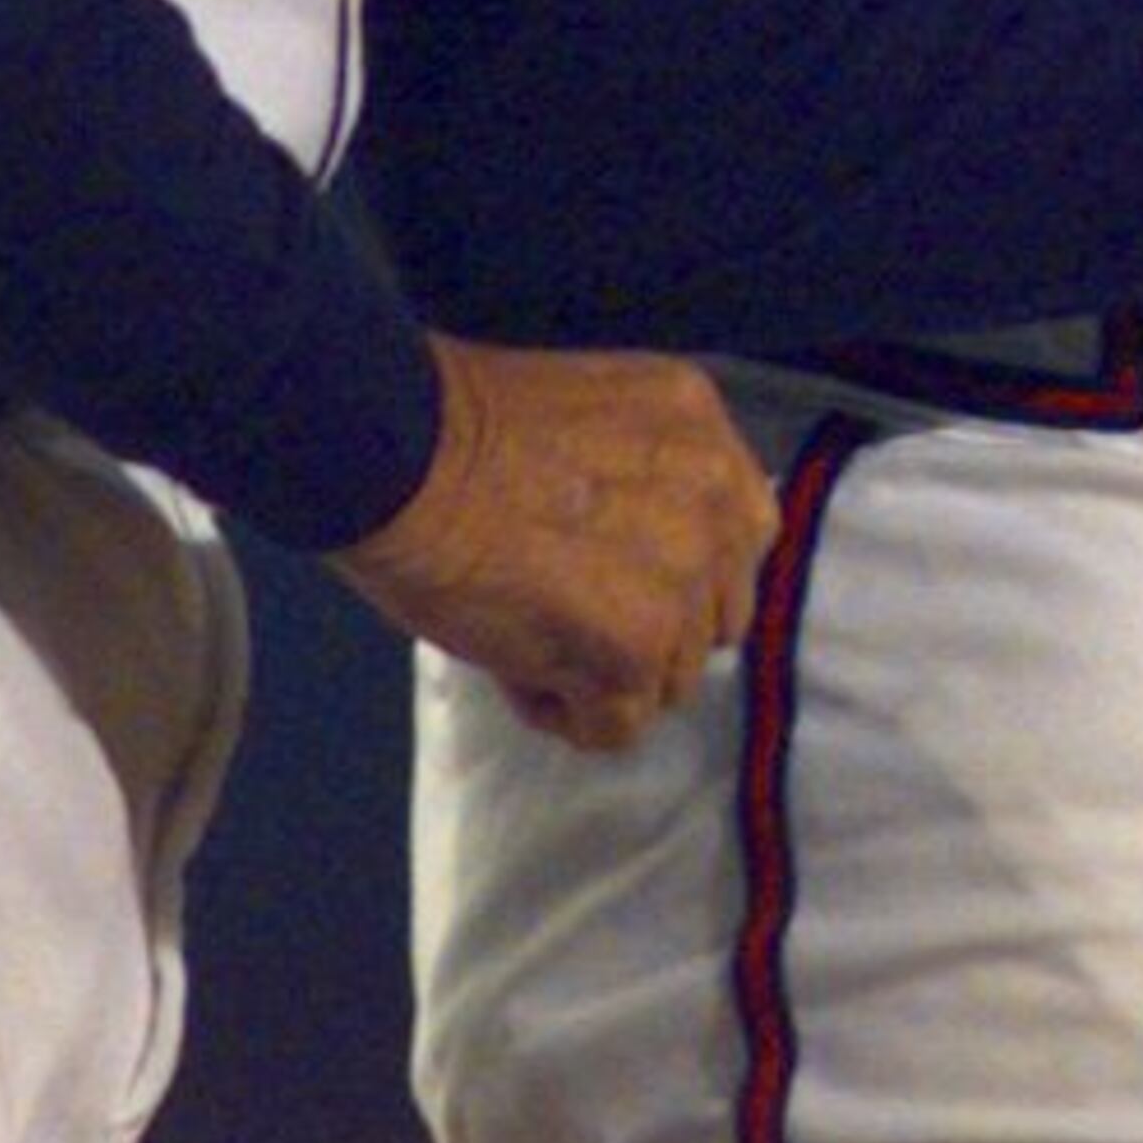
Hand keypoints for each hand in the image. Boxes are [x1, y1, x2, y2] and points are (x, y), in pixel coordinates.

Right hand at [327, 333, 776, 751]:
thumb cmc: (460, 425)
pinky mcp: (633, 653)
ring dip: (600, 673)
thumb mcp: (593, 415)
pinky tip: (511, 661)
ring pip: (667, 680)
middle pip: (713, 618)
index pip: (742, 535)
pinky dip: (562, 711)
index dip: (683, 568)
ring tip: (526, 629)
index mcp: (702, 434)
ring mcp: (681, 584)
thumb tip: (644, 555)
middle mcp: (713, 507)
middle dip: (647, 626)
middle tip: (565, 606)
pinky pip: (615, 726)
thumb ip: (645, 474)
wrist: (400, 457)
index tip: (621, 570)